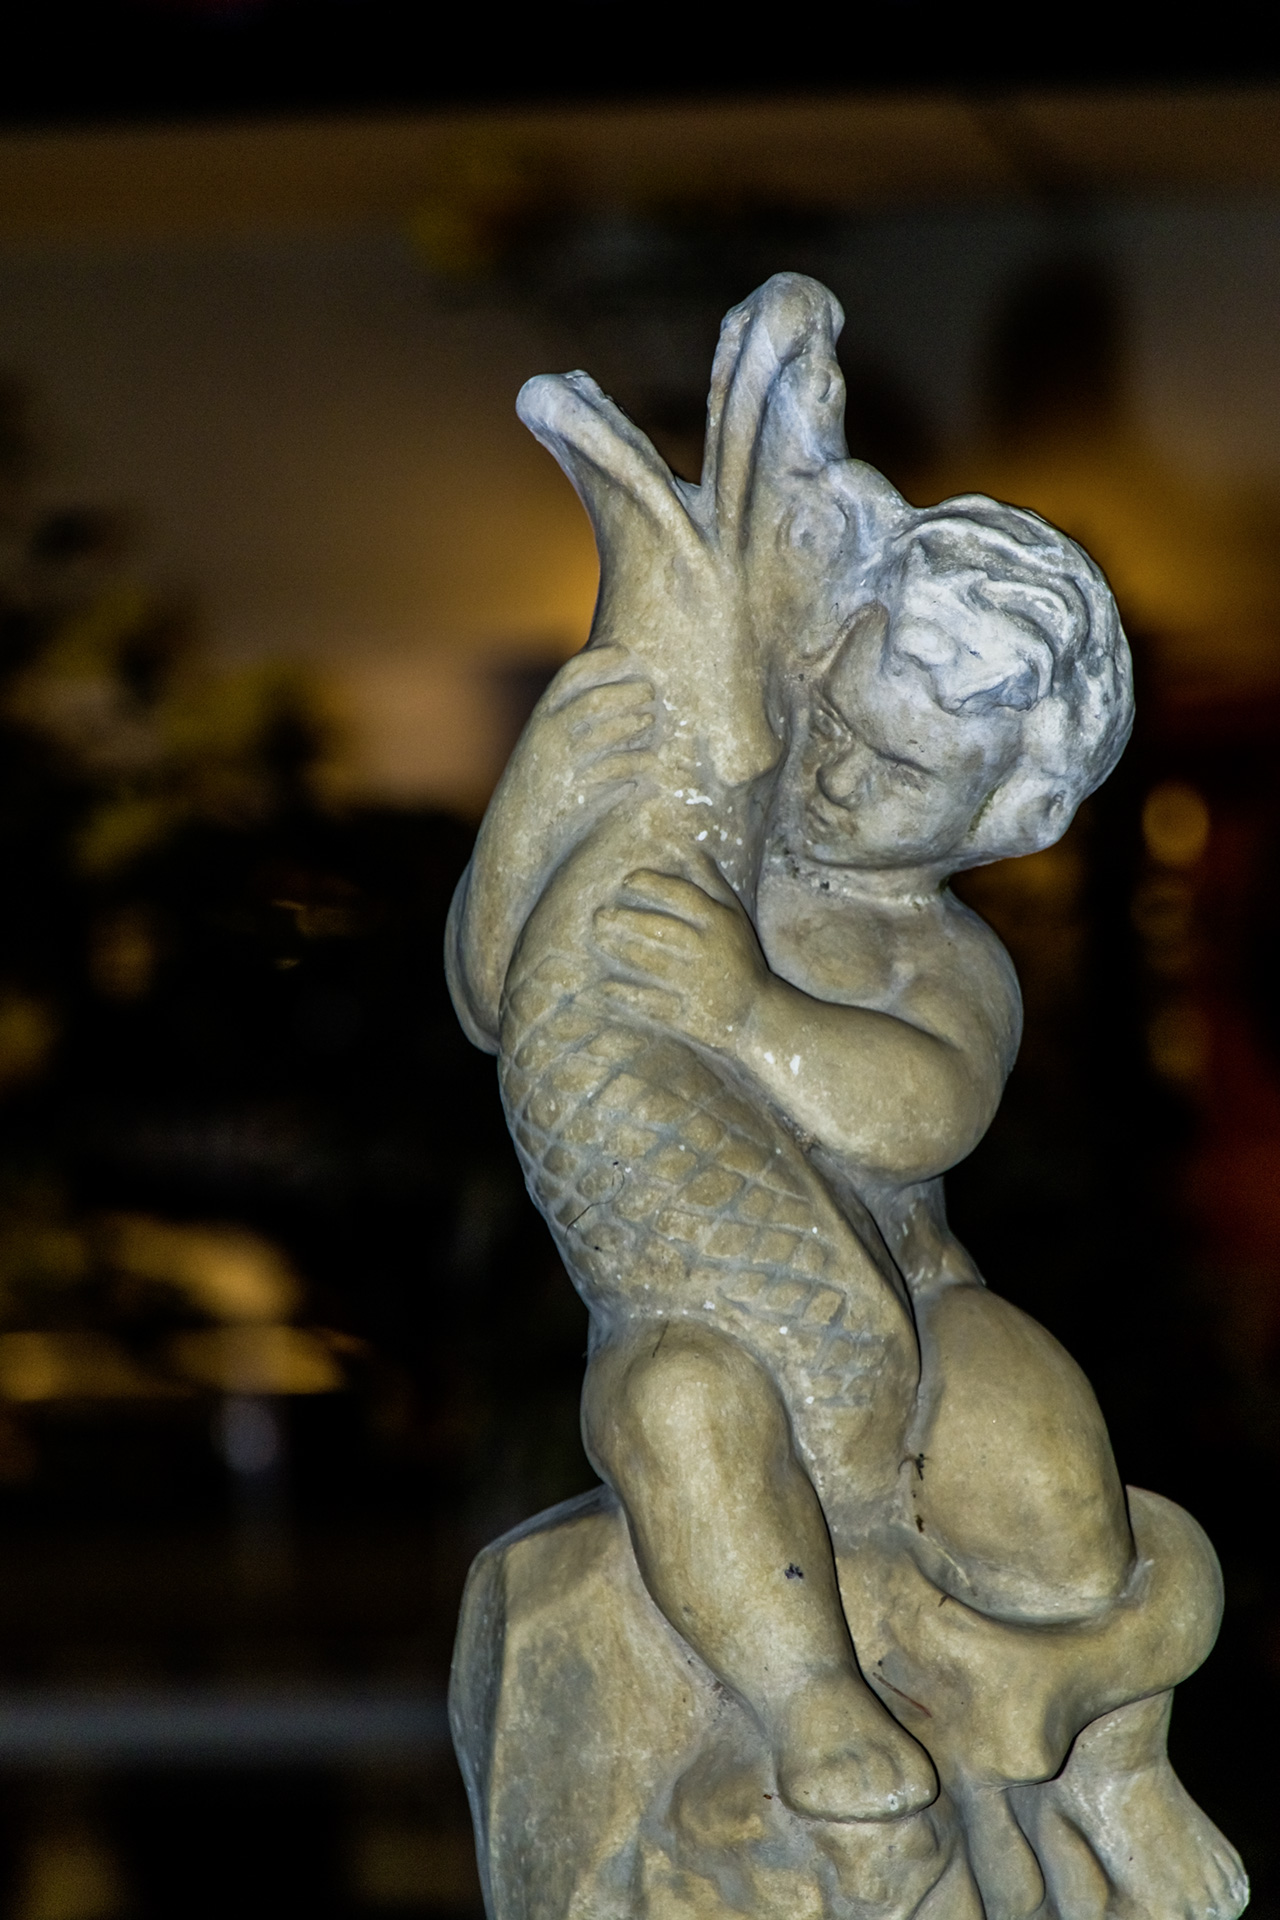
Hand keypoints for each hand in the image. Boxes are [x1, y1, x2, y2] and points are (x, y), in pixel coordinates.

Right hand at [535, 655, 656, 795]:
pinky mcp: (578, 789)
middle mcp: (549, 734)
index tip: (625, 652)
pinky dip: (636, 763)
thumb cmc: (539, 789)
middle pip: (595, 701)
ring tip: (649, 721)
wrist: (518, 834)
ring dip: (634, 725)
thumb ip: (573, 724)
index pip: (570, 674)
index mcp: (541, 717)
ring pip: (607, 733)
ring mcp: (563, 763)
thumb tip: (618, 702)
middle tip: (650, 692)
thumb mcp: (547, 748)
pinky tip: (649, 762)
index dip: (599, 659)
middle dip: (627, 693)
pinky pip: (616, 769)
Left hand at [592, 869, 767, 1046]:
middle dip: (628, 921)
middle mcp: (707, 950)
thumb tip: (689, 848)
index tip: (627, 880)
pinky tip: (605, 987)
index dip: (653, 885)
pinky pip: (652, 1002)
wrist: (756, 1012)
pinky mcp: (688, 1012)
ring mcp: (697, 983)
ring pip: (653, 963)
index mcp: (718, 923)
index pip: (683, 895)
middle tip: (600, 916)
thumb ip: (711, 883)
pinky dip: (627, 995)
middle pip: (662, 929)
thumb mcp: (733, 915)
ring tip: (600, 938)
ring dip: (623, 951)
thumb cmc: (739, 956)